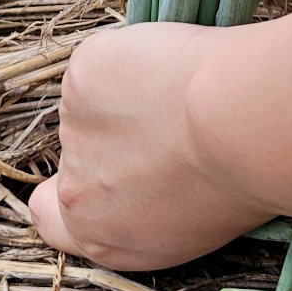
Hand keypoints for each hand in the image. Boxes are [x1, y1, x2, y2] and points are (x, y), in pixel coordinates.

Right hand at [28, 22, 272, 270]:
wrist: (241, 124)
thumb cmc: (240, 182)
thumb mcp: (192, 230)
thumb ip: (147, 213)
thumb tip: (151, 177)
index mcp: (98, 234)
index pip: (51, 218)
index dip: (80, 190)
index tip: (116, 170)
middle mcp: (75, 188)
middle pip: (82, 153)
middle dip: (116, 136)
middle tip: (172, 123)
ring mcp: (73, 125)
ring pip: (96, 102)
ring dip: (127, 94)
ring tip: (187, 96)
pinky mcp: (81, 71)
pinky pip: (106, 60)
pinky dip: (137, 56)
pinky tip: (176, 67)